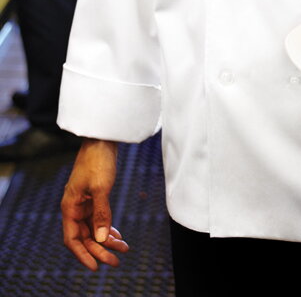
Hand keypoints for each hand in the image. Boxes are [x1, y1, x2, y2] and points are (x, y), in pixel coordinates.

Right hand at [61, 138, 128, 270]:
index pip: (72, 240)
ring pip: (93, 228)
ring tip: (123, 248)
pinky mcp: (93, 197)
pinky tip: (118, 235)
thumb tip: (102, 239)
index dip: (83, 255)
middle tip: (117, 260)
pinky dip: (107, 228)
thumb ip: (101, 214)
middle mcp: (74, 207)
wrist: (102, 139)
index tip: (96, 268)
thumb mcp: (101, 188)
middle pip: (85, 237)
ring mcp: (84, 202)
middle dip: (100, 250)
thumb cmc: (98, 161)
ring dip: (107, 240)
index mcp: (70, 207)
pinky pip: (98, 219)